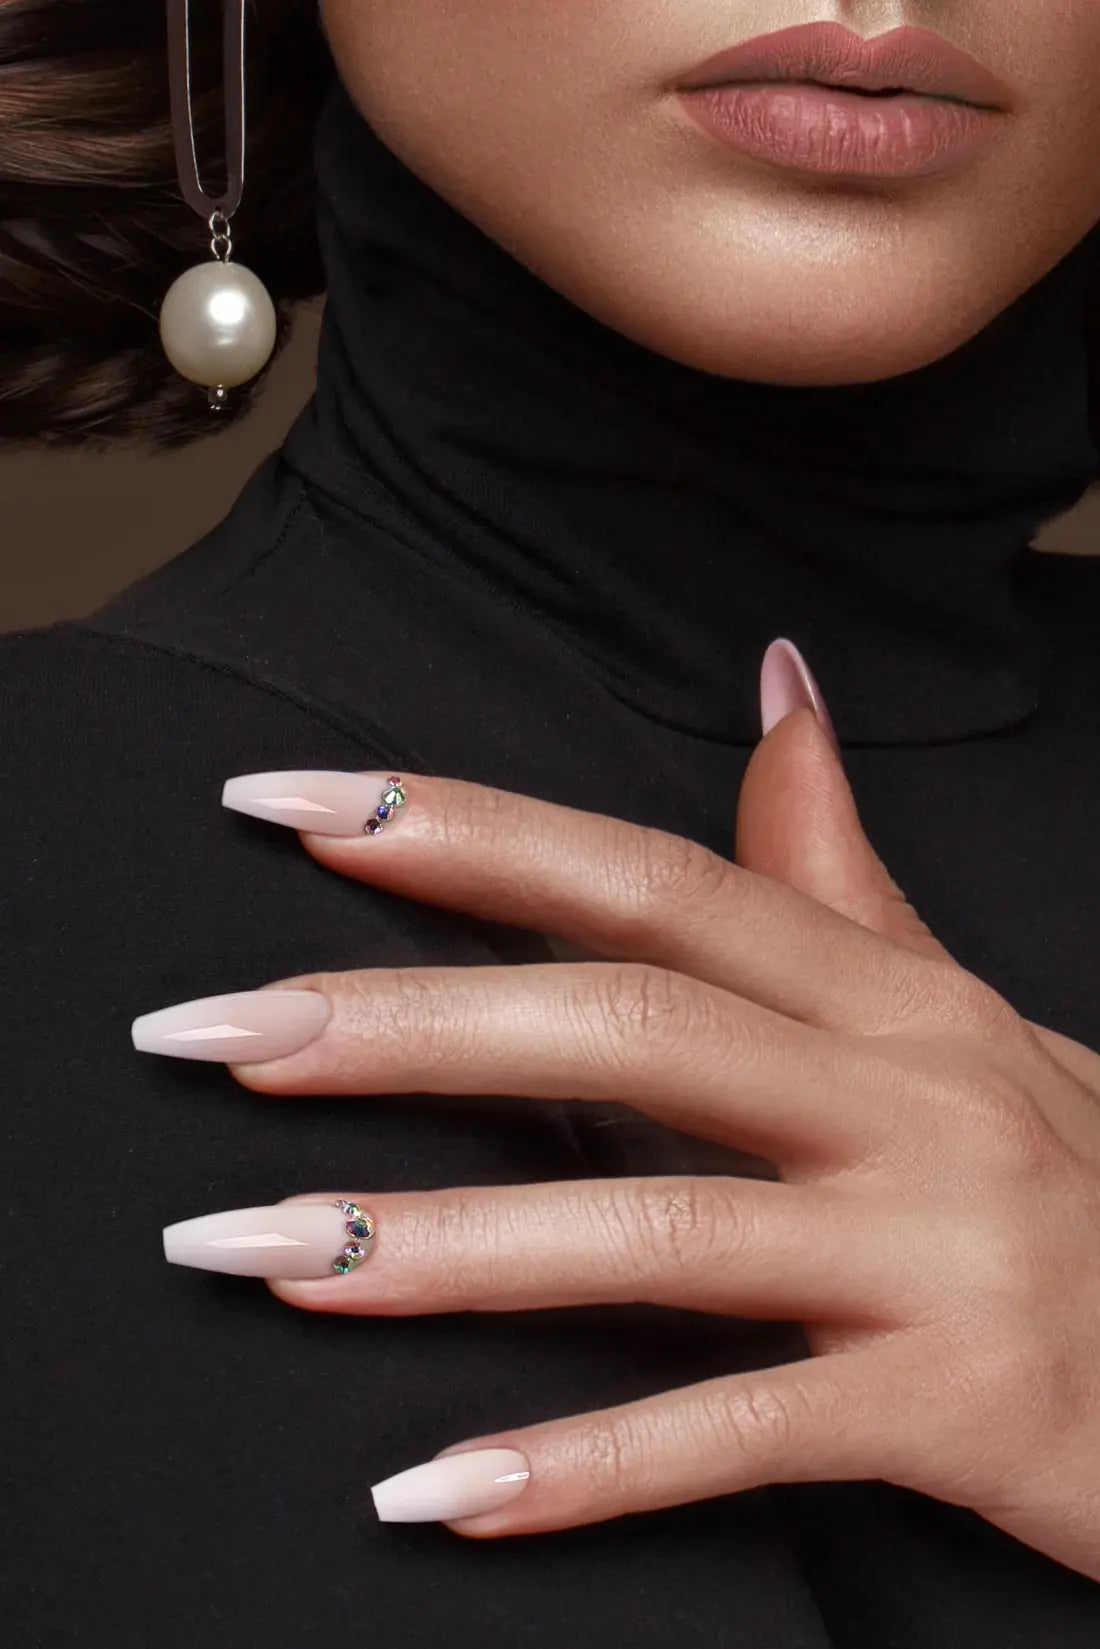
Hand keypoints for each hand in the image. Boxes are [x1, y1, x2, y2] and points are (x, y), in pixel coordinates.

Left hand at [145, 678, 1099, 1577]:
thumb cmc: (1070, 1174)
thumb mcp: (956, 1010)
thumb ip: (836, 872)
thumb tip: (775, 688)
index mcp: (885, 996)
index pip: (652, 883)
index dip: (472, 836)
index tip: (297, 809)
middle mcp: (906, 1098)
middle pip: (628, 1029)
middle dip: (407, 1027)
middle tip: (213, 1037)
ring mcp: (933, 1249)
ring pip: (655, 1230)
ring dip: (441, 1246)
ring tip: (260, 1250)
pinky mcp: (957, 1404)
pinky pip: (743, 1433)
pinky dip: (585, 1466)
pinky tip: (433, 1489)